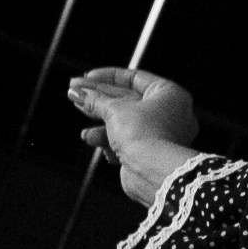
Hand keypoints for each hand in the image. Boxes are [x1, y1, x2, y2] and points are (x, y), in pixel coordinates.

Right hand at [68, 67, 200, 205]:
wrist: (152, 171)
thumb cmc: (146, 136)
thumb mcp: (114, 109)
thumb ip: (94, 99)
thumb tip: (80, 93)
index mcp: (169, 94)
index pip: (135, 77)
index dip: (107, 76)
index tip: (88, 78)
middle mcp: (170, 114)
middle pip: (127, 100)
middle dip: (99, 99)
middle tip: (77, 94)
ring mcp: (161, 135)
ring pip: (125, 124)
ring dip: (101, 123)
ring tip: (83, 117)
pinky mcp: (151, 155)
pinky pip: (128, 143)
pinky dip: (110, 141)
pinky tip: (95, 140)